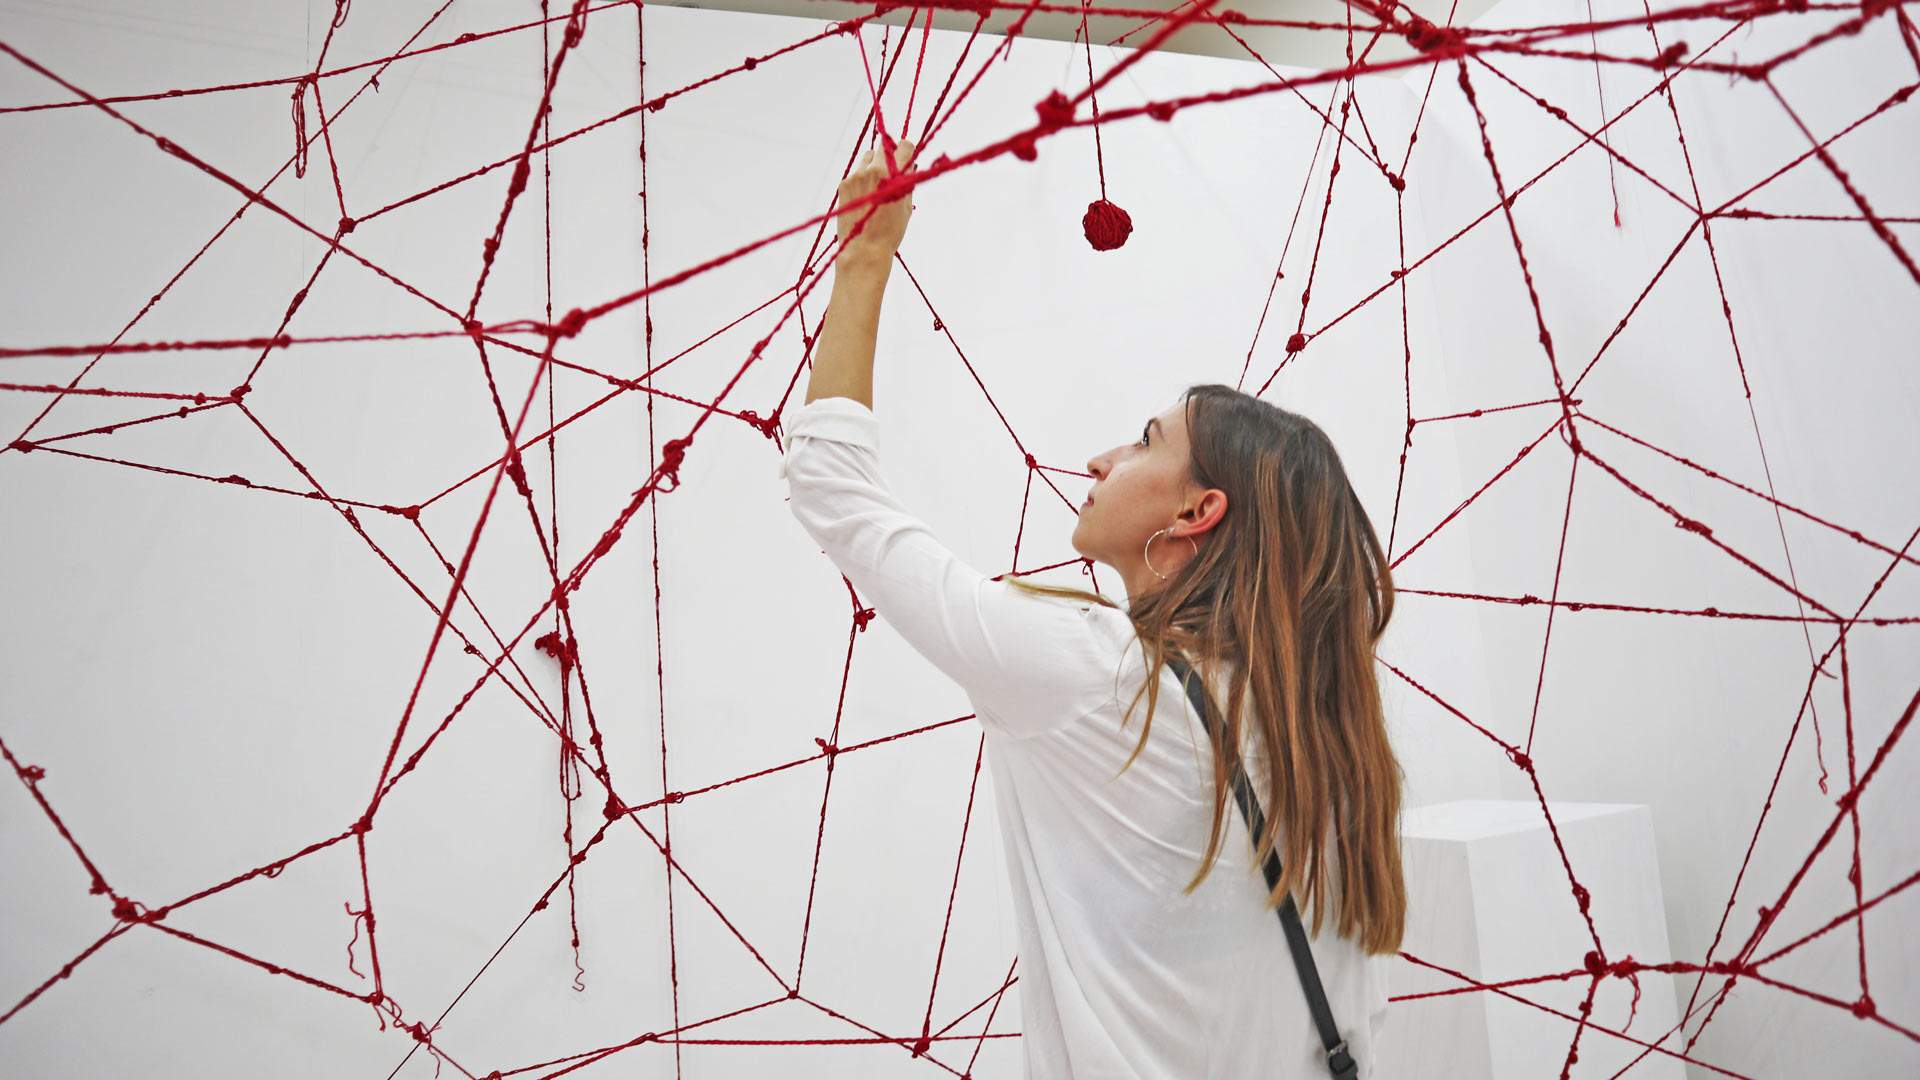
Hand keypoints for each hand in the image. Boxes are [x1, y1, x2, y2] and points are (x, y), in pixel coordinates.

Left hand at [835, 137, 916, 269]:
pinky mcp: (844, 183)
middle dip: (890, 157)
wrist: (864, 249)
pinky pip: (856, 172)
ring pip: (868, 157)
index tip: (906, 159)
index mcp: (893, 174)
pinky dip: (862, 178)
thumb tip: (908, 164)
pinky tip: (865, 196)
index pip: (904, 145)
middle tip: (891, 173)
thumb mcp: (906, 204)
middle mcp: (873, 170)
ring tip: (877, 187)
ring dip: (874, 165)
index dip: (906, 152)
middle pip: (884, 147)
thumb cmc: (890, 231)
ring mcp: (856, 175)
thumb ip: (906, 180)